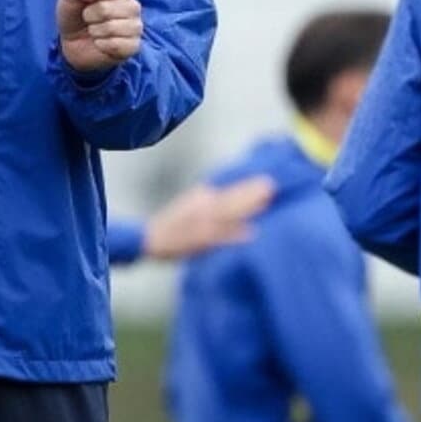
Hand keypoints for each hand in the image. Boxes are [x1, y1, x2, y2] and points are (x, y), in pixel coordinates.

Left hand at [57, 0, 141, 73]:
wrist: (72, 41)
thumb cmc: (75, 12)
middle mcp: (133, 5)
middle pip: (106, 9)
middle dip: (89, 15)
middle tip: (88, 18)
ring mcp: (135, 26)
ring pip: (112, 28)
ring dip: (95, 31)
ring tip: (95, 30)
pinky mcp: (133, 46)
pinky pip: (117, 45)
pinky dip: (102, 45)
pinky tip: (101, 43)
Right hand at [143, 176, 277, 259]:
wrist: (149, 239)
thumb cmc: (171, 223)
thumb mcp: (189, 204)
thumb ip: (207, 197)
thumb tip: (220, 190)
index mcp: (202, 200)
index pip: (229, 191)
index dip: (247, 187)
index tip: (266, 180)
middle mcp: (203, 209)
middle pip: (232, 199)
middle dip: (251, 193)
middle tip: (271, 186)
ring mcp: (202, 224)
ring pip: (228, 214)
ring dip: (247, 208)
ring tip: (266, 201)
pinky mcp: (199, 241)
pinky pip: (220, 238)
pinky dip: (235, 235)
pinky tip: (251, 233)